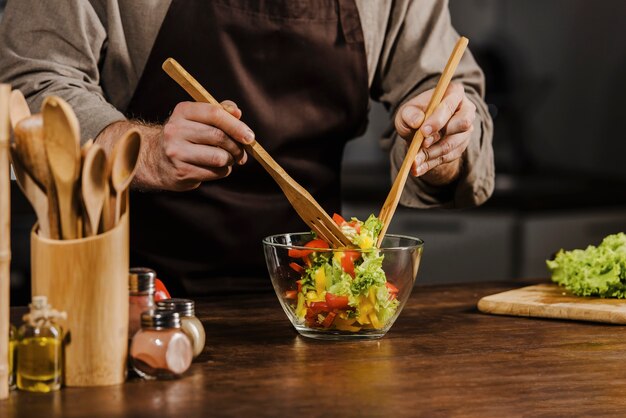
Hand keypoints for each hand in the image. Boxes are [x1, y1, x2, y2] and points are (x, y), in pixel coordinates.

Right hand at [100, 100, 254, 190]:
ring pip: (219, 157)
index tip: (250, 137)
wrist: (157, 159)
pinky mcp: (181, 172)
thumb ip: (219, 111)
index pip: (214, 113)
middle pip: (219, 137)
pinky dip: (222, 171)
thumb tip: (237, 112)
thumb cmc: (186, 136)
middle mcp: (175, 130)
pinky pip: (214, 173)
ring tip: (228, 159)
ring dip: (230, 160)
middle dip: (237, 147)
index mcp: (183, 112)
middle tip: (242, 152)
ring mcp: (176, 152)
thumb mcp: (198, 118)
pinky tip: (216, 168)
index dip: (236, 125)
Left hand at [394, 82, 475, 184]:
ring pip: (452, 144)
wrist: (419, 130)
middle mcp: (466, 111)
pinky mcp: (461, 147)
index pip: (451, 105)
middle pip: (462, 124)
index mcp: (454, 93)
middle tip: (422, 145)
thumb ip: (409, 114)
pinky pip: (447, 158)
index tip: (423, 131)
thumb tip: (417, 121)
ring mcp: (465, 131)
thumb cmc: (415, 115)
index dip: (438, 119)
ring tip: (414, 160)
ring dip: (431, 154)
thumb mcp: (406, 112)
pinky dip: (430, 164)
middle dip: (440, 137)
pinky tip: (417, 168)